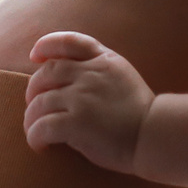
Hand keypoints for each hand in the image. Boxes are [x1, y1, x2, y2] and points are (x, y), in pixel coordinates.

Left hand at [23, 32, 153, 171]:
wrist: (156, 136)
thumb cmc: (141, 114)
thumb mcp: (124, 76)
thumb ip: (100, 70)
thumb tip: (67, 78)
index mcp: (104, 60)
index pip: (69, 42)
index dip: (46, 45)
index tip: (35, 56)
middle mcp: (90, 74)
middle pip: (46, 74)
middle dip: (33, 90)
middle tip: (34, 107)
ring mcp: (82, 97)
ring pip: (39, 103)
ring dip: (31, 119)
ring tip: (35, 131)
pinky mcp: (76, 123)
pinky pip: (42, 127)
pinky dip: (35, 137)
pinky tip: (40, 146)